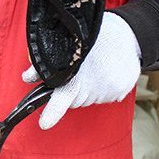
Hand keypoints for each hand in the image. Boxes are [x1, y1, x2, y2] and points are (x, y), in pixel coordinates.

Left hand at [22, 12, 140, 128]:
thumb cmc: (97, 36)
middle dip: (73, 91)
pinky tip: (107, 71)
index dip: (52, 111)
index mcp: (78, 73)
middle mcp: (94, 84)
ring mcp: (109, 90)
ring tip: (96, 68)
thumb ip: (46, 64)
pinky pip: (106, 97)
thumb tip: (28, 77)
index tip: (44, 123)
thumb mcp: (69, 43)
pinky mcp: (121, 92)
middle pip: (75, 100)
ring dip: (90, 88)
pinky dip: (104, 88)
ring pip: (90, 98)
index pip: (62, 96)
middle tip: (80, 72)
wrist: (130, 35)